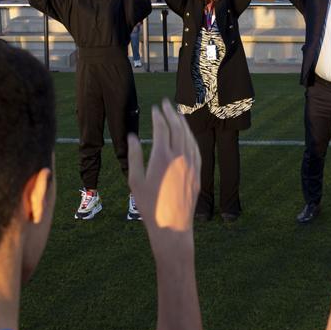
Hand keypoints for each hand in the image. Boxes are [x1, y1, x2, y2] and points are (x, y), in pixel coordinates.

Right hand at [127, 99, 199, 233]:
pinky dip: (191, 137)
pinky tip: (188, 135)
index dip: (158, 116)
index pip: (162, 128)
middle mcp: (179, 157)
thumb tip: (133, 137)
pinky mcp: (197, 173)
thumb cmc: (149, 206)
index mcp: (162, 157)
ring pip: (189, 137)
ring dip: (183, 123)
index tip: (154, 108)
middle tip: (166, 103)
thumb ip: (134, 156)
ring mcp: (191, 165)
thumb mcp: (135, 181)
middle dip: (171, 113)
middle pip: (177, 128)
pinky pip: (196, 149)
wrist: (172, 226)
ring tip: (177, 113)